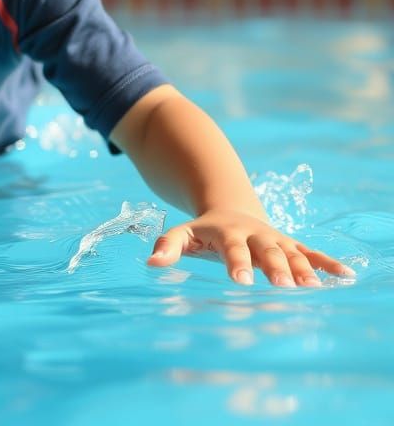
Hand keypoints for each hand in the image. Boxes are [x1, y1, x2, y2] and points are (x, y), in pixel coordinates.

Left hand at [146, 208, 354, 287]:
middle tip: (285, 288)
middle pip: (267, 251)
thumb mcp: (184, 233)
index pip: (232, 249)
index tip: (240, 282)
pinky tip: (346, 276)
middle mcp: (255, 234)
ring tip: (314, 289)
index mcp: (228, 232)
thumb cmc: (204, 231)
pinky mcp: (291, 244)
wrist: (229, 208)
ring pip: (292, 253)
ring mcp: (275, 239)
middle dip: (276, 268)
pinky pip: (312, 252)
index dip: (236, 263)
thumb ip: (168, 245)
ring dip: (304, 270)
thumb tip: (150, 263)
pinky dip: (328, 263)